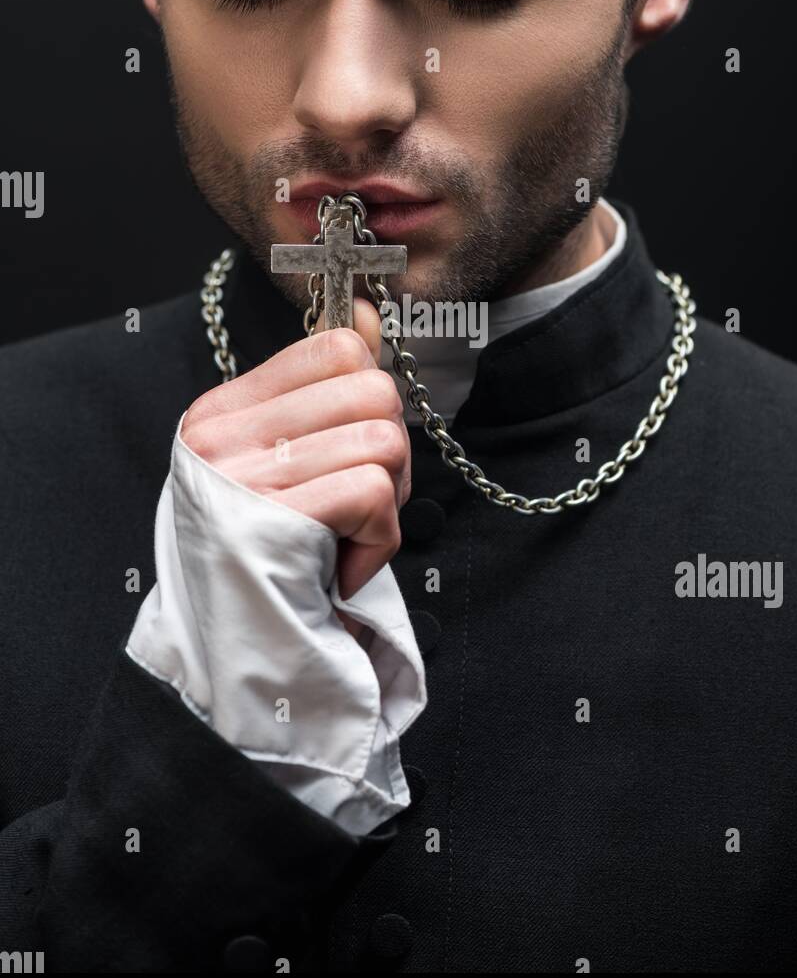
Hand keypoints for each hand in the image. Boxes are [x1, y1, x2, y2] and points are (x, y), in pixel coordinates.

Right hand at [180, 298, 409, 604]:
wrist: (233, 660)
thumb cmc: (268, 559)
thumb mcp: (284, 466)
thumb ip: (322, 393)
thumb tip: (367, 316)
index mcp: (223, 413)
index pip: (333, 346)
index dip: (372, 392)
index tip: (356, 447)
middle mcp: (223, 438)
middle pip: (372, 390)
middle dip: (392, 454)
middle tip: (362, 506)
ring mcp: (243, 480)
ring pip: (383, 441)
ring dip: (389, 504)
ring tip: (349, 540)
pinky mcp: (273, 525)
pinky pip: (375, 494)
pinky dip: (380, 541)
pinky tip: (346, 570)